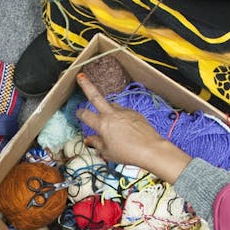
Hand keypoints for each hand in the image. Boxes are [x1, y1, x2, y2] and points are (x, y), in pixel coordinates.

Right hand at [74, 73, 190, 182]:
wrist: (150, 149)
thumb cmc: (128, 153)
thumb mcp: (107, 152)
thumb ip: (97, 143)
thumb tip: (90, 139)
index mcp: (102, 124)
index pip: (85, 115)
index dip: (80, 113)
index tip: (79, 113)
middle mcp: (112, 115)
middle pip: (95, 96)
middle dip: (86, 85)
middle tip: (81, 77)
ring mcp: (124, 112)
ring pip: (112, 105)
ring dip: (108, 108)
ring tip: (110, 120)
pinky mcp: (135, 113)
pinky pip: (124, 112)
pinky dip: (121, 117)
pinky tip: (125, 127)